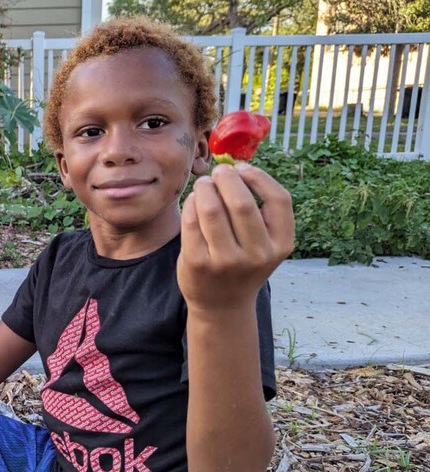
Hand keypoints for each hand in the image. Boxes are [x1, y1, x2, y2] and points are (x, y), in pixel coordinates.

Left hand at [178, 163, 294, 311]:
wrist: (222, 304)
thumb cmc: (243, 263)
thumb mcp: (265, 243)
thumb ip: (260, 211)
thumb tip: (236, 167)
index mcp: (280, 245)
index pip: (279, 199)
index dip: (259, 177)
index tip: (243, 168)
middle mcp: (257, 255)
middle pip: (242, 202)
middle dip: (227, 179)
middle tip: (218, 172)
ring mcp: (226, 261)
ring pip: (212, 210)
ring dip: (205, 189)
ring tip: (204, 185)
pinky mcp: (198, 263)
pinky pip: (192, 222)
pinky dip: (191, 204)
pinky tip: (194, 201)